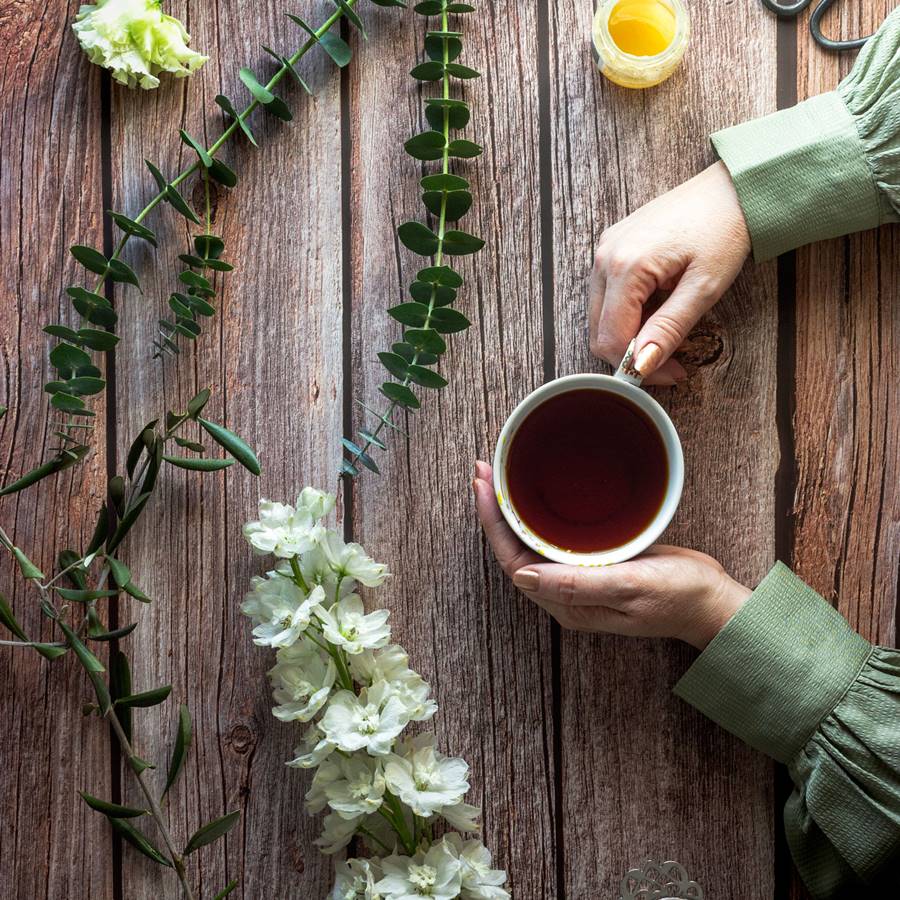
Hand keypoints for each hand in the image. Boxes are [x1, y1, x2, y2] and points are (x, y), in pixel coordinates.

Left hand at [473, 461, 749, 648]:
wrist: (713, 600)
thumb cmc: (679, 596)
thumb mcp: (632, 586)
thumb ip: (580, 584)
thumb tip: (524, 575)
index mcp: (568, 604)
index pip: (514, 562)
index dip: (493, 525)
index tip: (483, 486)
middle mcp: (566, 593)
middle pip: (515, 550)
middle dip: (494, 511)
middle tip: (483, 469)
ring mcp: (579, 580)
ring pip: (531, 542)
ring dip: (512, 510)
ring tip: (497, 475)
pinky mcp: (593, 564)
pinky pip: (553, 538)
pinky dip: (537, 513)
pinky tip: (534, 493)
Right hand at [590, 161, 750, 384]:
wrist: (731, 189)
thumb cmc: (724, 230)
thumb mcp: (704, 287)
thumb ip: (669, 328)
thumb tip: (642, 365)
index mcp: (625, 266)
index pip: (611, 338)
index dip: (639, 366)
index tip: (672, 374)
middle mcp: (604, 257)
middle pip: (598, 331)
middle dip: (631, 354)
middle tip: (671, 360)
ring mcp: (604, 250)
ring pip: (600, 316)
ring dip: (629, 334)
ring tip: (668, 329)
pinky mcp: (611, 247)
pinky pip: (607, 295)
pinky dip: (628, 313)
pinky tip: (658, 307)